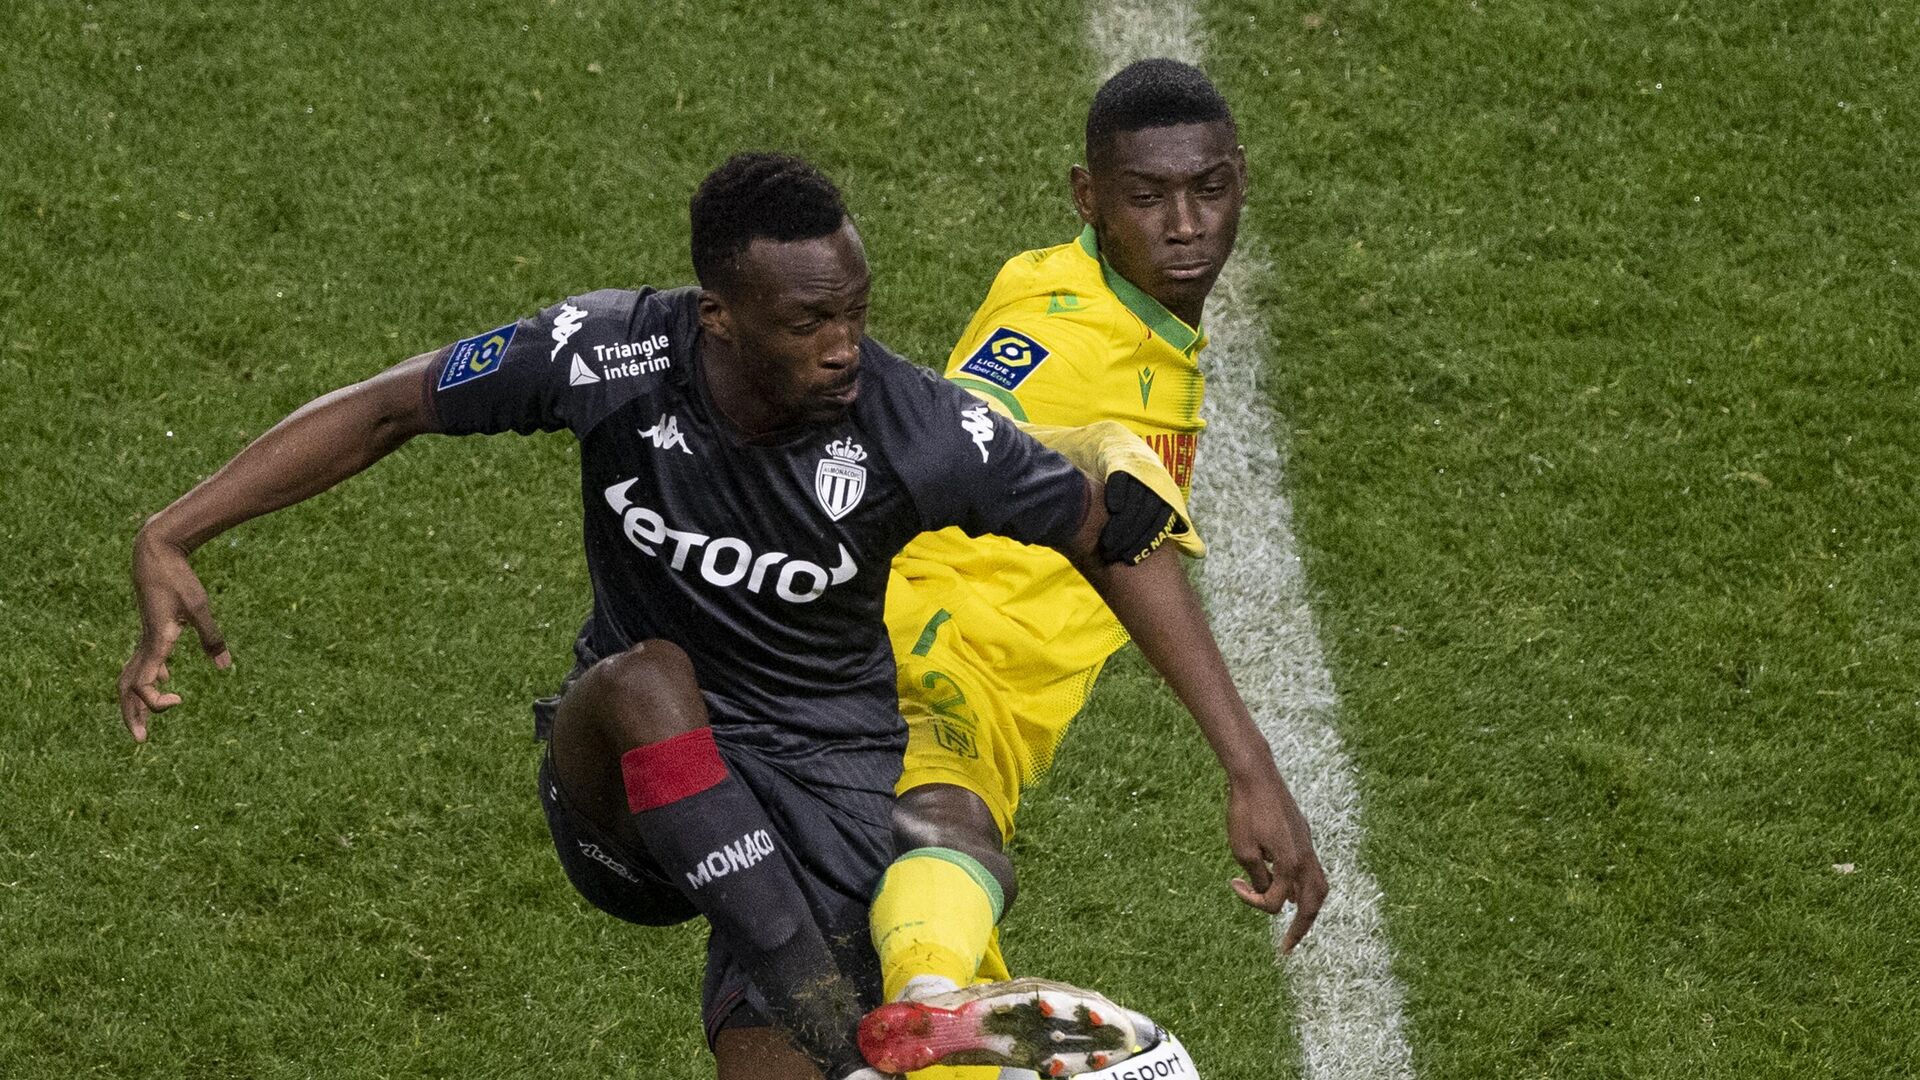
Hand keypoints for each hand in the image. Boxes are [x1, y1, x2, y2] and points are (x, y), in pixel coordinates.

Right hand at [118, 531, 231, 741]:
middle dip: (132, 715)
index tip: (179, 701)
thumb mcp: (201, 607)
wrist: (155, 554)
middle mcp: (146, 644)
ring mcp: (145, 637)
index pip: (142, 685)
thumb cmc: (179, 578)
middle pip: (126, 688)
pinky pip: (142, 660)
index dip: (154, 702)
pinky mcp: (149, 629)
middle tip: (141, 740)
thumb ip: (212, 637)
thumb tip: (224, 666)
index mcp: (156, 643)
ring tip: (146, 718)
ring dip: (136, 699)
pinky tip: (166, 678)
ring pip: (131, 675)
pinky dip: (149, 675)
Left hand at [1225, 768, 1327, 952]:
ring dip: (1308, 907)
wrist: (1256, 775)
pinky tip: (1291, 888)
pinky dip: (1305, 885)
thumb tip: (1271, 894)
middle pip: (1313, 905)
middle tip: (1288, 946)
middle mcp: (1306, 858)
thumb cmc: (1245, 811)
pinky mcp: (1304, 836)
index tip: (1233, 883)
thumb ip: (1258, 877)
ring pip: (1319, 887)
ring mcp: (1308, 846)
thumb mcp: (1243, 850)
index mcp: (1291, 865)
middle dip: (1301, 928)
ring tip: (1297, 922)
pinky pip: (1312, 869)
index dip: (1251, 899)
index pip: (1274, 901)